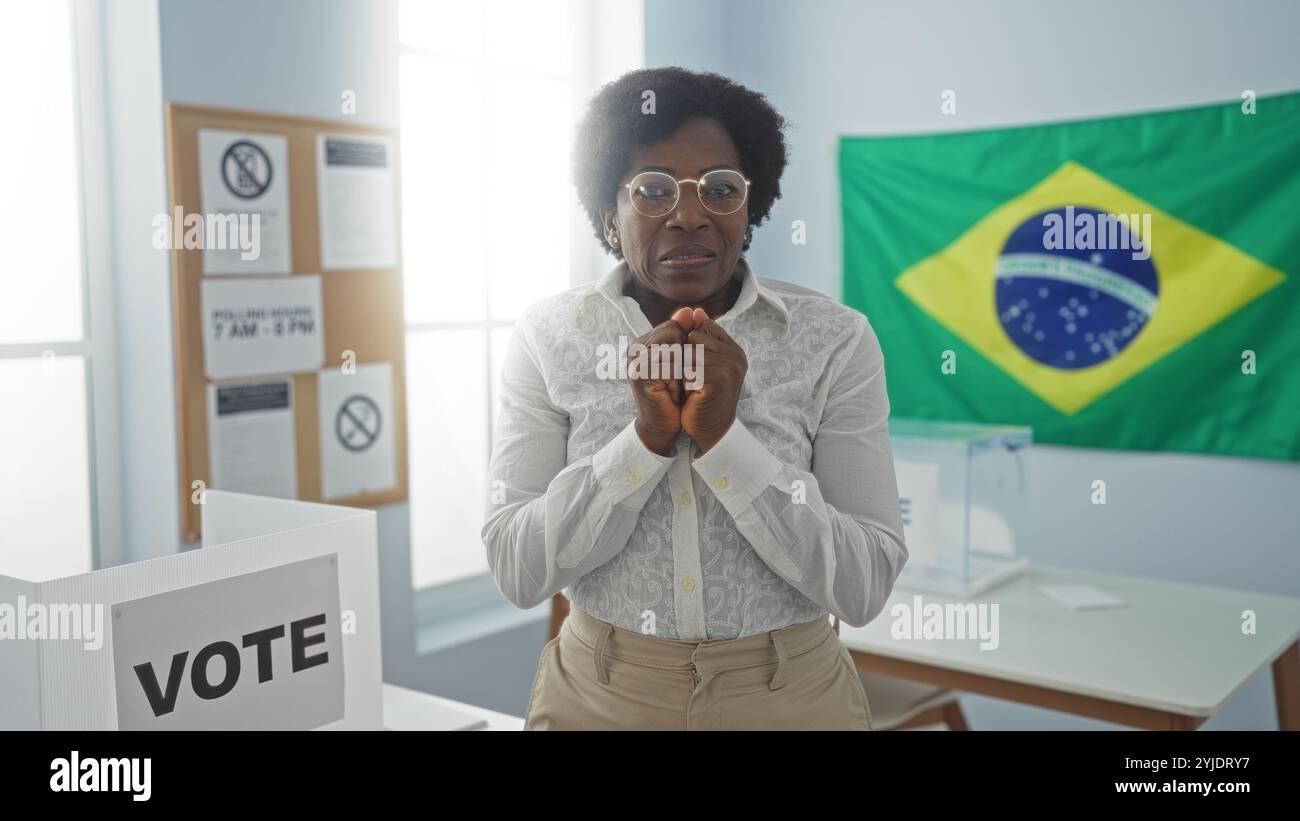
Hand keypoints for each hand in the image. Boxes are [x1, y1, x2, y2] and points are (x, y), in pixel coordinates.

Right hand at [627, 307, 696, 454]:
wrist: (663, 426)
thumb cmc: (674, 394)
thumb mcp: (681, 361)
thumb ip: (683, 335)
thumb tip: (690, 309)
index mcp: (642, 343)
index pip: (672, 326)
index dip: (684, 346)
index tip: (679, 369)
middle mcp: (634, 350)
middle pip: (672, 331)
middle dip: (683, 354)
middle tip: (677, 378)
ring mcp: (634, 362)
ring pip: (673, 346)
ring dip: (681, 367)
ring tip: (675, 384)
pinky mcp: (639, 376)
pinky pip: (670, 364)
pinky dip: (678, 378)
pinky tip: (672, 392)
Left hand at [681, 308, 746, 455]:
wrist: (710, 432)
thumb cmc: (702, 398)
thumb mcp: (701, 364)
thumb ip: (699, 339)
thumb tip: (693, 310)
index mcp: (733, 349)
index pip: (704, 326)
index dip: (691, 344)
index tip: (693, 366)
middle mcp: (736, 355)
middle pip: (695, 336)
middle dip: (685, 356)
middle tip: (693, 380)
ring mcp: (729, 367)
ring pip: (689, 352)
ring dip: (683, 370)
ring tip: (693, 387)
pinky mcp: (718, 380)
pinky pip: (688, 368)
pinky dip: (684, 382)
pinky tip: (693, 395)